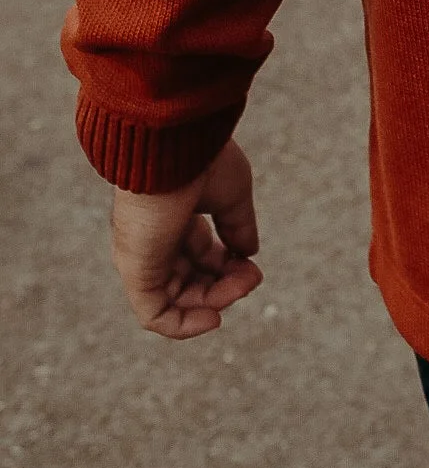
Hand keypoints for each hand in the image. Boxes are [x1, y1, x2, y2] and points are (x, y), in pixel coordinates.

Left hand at [109, 139, 262, 338]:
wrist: (174, 142)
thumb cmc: (200, 158)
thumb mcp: (231, 194)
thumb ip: (238, 226)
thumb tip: (248, 254)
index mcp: (173, 217)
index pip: (199, 257)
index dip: (230, 266)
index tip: (253, 264)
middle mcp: (155, 240)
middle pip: (190, 280)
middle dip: (226, 285)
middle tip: (253, 277)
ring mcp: (143, 256)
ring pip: (178, 299)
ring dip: (215, 300)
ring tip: (242, 285)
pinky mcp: (136, 271)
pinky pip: (155, 315)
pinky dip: (184, 324)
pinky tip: (214, 317)